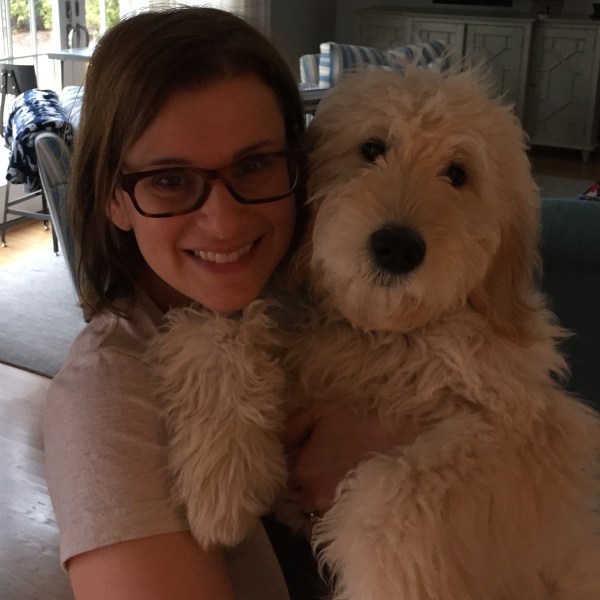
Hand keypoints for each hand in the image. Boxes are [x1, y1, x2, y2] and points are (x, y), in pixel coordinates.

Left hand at [284, 404, 419, 515]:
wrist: (393, 436)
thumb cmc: (354, 420)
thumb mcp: (318, 411)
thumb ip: (293, 427)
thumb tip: (280, 443)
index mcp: (302, 470)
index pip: (284, 477)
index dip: (291, 467)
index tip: (299, 458)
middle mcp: (312, 494)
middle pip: (296, 496)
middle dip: (301, 485)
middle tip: (314, 470)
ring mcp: (332, 507)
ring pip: (313, 508)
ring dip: (315, 497)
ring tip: (327, 481)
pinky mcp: (350, 513)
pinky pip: (330, 515)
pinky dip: (331, 505)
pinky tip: (339, 490)